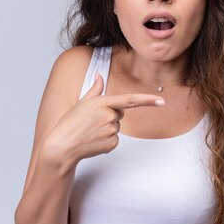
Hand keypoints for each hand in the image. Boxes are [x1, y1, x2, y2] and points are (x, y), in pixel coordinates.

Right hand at [42, 73, 164, 162]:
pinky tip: (93, 140)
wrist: (63, 146)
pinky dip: (106, 140)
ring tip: (90, 131)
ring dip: (106, 128)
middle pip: (120, 113)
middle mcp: (109, 116)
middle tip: (92, 121)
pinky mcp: (112, 144)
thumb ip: (95, 89)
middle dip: (110, 115)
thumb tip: (99, 76)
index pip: (130, 100)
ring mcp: (111, 131)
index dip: (147, 100)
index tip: (161, 101)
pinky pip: (115, 139)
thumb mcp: (82, 102)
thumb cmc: (70, 123)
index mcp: (102, 103)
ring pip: (116, 126)